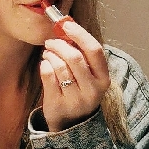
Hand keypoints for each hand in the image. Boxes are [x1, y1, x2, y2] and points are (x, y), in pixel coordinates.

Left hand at [39, 18, 110, 132]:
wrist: (70, 123)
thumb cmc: (78, 90)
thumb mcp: (88, 75)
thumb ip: (81, 54)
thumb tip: (66, 25)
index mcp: (104, 79)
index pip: (95, 50)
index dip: (80, 34)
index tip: (66, 25)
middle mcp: (93, 90)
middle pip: (75, 57)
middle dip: (60, 45)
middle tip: (51, 41)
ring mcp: (76, 100)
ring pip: (60, 67)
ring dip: (50, 55)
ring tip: (48, 54)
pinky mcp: (59, 105)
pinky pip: (48, 76)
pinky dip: (44, 66)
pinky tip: (45, 65)